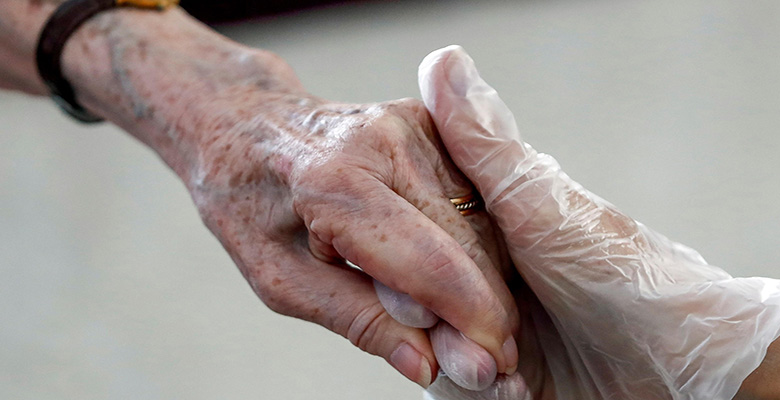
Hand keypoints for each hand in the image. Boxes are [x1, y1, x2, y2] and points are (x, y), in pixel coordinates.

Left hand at [0, 4, 520, 385]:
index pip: (431, 263)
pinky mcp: (429, 119)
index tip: (494, 365)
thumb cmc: (251, 206)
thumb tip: (427, 364)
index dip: (472, 320)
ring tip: (465, 315)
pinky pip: (471, 194)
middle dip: (489, 306)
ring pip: (481, 218)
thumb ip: (357, 319)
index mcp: (334, 184)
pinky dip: (473, 238)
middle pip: (469, 242)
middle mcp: (383, 142)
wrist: (241, 123)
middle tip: (492, 357)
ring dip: (486, 274)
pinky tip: (457, 264)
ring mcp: (412, 123)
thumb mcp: (282, 281)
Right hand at [417, 46, 779, 399]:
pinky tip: (516, 393)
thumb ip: (483, 145)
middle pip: (418, 297)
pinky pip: (463, 386)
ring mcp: (499, 327)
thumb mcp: (542, 209)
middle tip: (484, 348)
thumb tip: (442, 61)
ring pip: (436, 347)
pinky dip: (481, 394)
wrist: (689, 370)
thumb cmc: (629, 280)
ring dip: (463, 370)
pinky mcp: (512, 377)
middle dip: (440, 330)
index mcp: (492, 223)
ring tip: (506, 378)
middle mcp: (490, 272)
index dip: (408, 262)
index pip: (413, 233)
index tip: (420, 289)